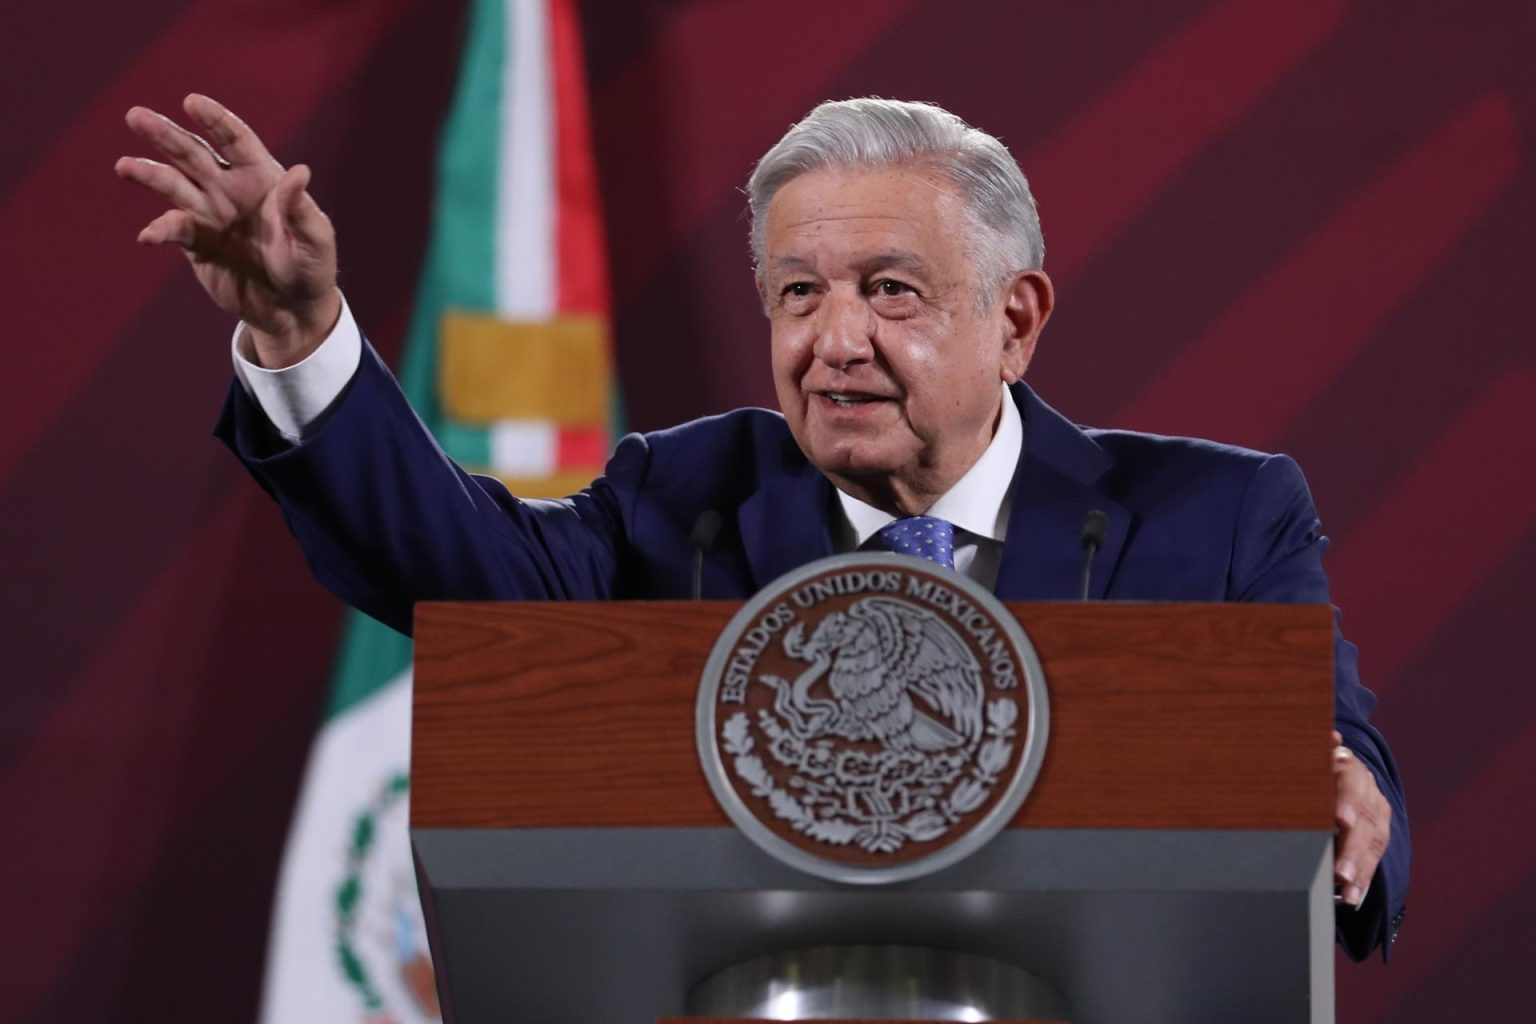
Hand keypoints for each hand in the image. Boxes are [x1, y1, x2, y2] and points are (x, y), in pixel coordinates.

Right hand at [115, 94, 340, 367]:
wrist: (292, 310)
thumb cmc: (311, 269)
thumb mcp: (316, 240)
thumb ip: (302, 209)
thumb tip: (300, 172)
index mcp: (262, 178)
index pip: (235, 140)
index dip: (215, 120)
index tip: (192, 102)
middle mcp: (230, 189)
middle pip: (193, 153)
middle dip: (166, 135)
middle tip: (136, 116)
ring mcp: (210, 214)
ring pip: (173, 184)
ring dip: (149, 174)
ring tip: (125, 166)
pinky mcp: (196, 243)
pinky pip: (173, 230)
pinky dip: (160, 231)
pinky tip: (149, 236)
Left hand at [1333, 729, 1389, 907]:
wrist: (1346, 771)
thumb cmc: (1317, 766)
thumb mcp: (1315, 755)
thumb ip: (1318, 749)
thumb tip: (1329, 735)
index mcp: (1349, 770)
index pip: (1350, 786)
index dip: (1347, 803)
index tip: (1340, 821)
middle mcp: (1368, 794)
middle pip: (1364, 823)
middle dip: (1353, 850)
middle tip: (1341, 874)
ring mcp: (1377, 816)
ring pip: (1372, 846)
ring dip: (1360, 872)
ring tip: (1348, 894)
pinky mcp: (1379, 835)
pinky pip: (1373, 860)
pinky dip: (1363, 880)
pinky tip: (1353, 898)